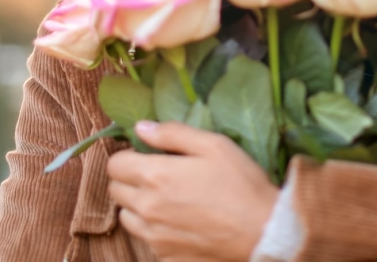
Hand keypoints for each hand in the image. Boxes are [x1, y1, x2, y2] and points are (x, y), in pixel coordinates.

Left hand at [107, 121, 278, 261]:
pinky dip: (152, 227)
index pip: (115, 164)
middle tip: (158, 172)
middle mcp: (147, 208)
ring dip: (137, 203)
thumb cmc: (241, 183)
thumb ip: (172, 133)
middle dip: (130, 177)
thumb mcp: (213, 145)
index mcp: (155, 176)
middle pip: (115, 189)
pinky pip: (144, 238)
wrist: (262, 231)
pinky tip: (178, 219)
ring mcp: (154, 236)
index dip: (128, 155)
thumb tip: (141, 127)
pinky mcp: (164, 256)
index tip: (146, 154)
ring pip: (125, 216)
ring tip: (165, 196)